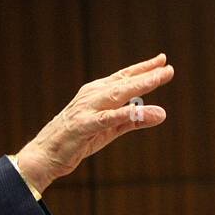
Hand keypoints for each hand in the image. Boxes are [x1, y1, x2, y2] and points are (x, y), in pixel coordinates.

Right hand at [16, 54, 173, 191]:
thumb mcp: (112, 128)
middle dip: (147, 74)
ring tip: (159, 79)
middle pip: (124, 82)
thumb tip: (162, 113)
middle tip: (168, 68)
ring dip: (139, 86)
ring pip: (117, 94)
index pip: (124, 77)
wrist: (46, 154)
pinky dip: (125, 113)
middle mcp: (93, 96)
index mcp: (98, 93)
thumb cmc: (80, 138)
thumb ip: (135, 119)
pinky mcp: (83, 126)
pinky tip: (142, 110)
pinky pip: (107, 118)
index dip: (144, 69)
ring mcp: (87, 109)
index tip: (163, 61)